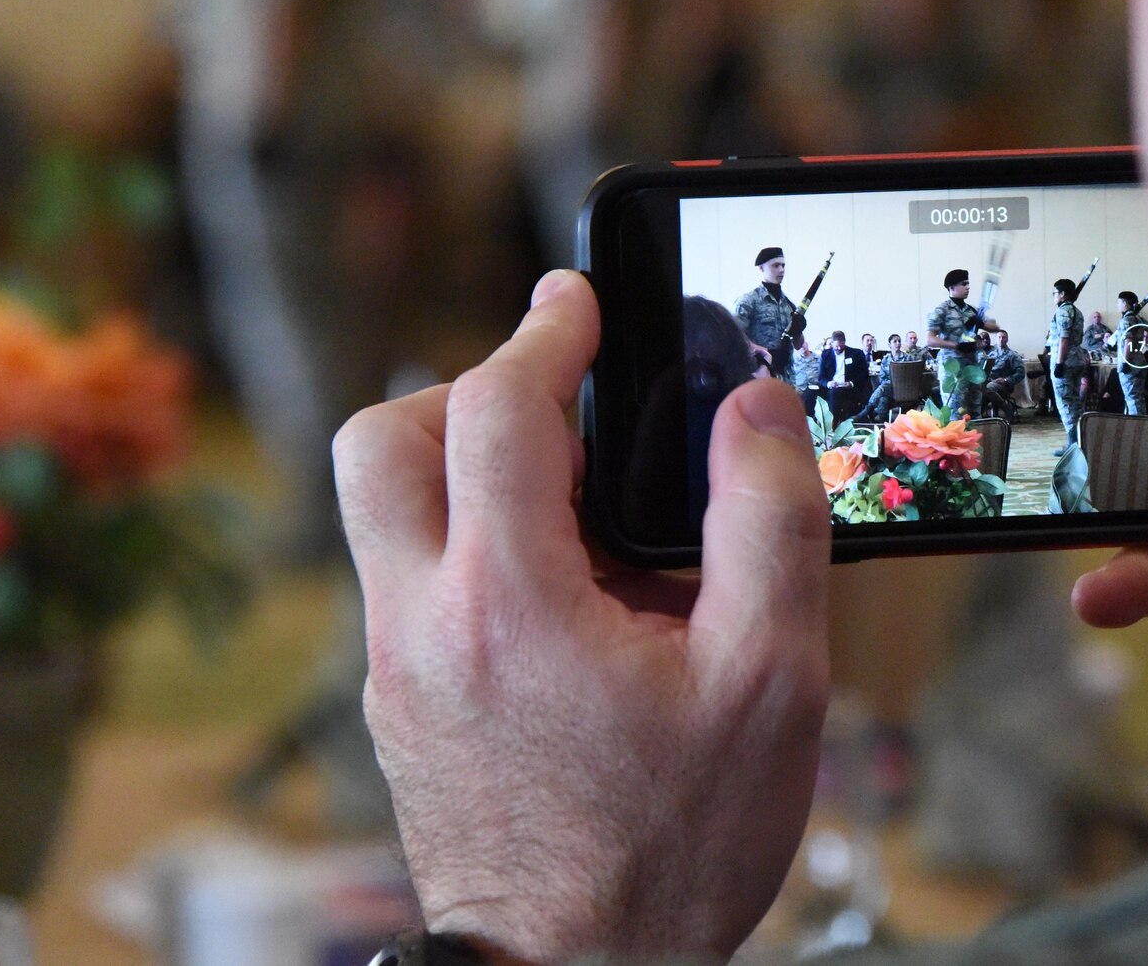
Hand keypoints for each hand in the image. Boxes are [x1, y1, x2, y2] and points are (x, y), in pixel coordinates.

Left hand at [334, 271, 831, 963]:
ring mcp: (393, 668)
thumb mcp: (769, 682)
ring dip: (456, 464)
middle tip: (550, 403)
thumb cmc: (671, 849)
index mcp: (508, 601)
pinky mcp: (395, 705)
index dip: (544, 332)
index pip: (492, 406)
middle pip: (383, 440)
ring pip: (378, 508)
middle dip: (464, 390)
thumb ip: (768, 522)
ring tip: (564, 498)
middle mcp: (421, 622)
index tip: (578, 298)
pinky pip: (404, 576)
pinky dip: (464, 541)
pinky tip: (558, 590)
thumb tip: (754, 409)